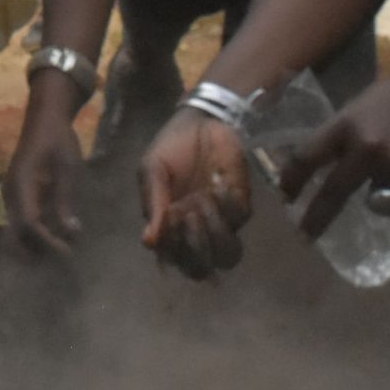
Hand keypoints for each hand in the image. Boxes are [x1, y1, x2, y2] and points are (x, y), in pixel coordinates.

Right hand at [4, 90, 85, 255]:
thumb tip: (71, 233)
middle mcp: (10, 193)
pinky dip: (32, 237)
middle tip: (63, 260)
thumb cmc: (58, 139)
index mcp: (21, 184)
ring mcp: (10, 195)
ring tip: (58, 254)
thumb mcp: (67, 168)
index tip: (68, 251)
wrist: (44, 118)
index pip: (28, 223)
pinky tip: (51, 241)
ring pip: (14, 231)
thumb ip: (65, 200)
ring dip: (33, 247)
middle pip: (15, 234)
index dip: (46, 241)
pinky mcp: (16, 196)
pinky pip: (18, 223)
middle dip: (36, 251)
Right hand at [136, 108, 252, 279]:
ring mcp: (221, 221)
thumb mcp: (152, 170)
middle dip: (196, 247)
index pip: (175, 262)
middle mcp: (197, 232)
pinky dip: (227, 204)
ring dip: (215, 232)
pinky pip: (240, 219)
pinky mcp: (241, 205)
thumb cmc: (172, 148)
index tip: (169, 219)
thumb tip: (148, 243)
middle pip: (202, 269)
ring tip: (203, 200)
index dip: (175, 251)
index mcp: (170, 229)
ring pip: (228, 255)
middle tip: (188, 213)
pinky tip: (217, 181)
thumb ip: (152, 204)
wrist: (202, 121)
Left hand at [276, 69, 389, 237]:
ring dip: (379, 194)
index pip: (308, 157)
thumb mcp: (357, 109)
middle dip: (316, 218)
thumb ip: (341, 140)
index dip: (292, 181)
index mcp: (347, 125)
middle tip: (304, 236)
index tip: (286, 198)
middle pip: (333, 192)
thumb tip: (318, 172)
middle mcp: (368, 148)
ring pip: (376, 203)